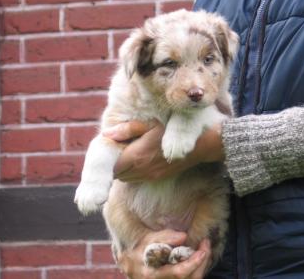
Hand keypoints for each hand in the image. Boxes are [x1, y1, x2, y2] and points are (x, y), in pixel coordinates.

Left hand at [103, 121, 223, 181]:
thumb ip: (127, 130)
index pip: (111, 166)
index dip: (109, 157)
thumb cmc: (173, 129)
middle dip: (115, 164)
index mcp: (136, 157)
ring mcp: (150, 176)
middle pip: (117, 175)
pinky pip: (138, 179)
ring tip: (131, 153)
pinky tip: (141, 158)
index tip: (113, 146)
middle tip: (121, 148)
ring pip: (126, 178)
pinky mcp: (157, 178)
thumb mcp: (149, 125)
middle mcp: (141, 171)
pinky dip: (134, 171)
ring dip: (124, 169)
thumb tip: (106, 134)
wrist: (198, 145)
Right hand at [117, 229, 211, 278]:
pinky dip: (198, 268)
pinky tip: (200, 257)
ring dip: (202, 265)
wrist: (132, 267)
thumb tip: (183, 236)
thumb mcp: (146, 241)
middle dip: (202, 262)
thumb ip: (164, 237)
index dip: (192, 263)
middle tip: (206, 244)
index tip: (202, 251)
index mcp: (153, 273)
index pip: (177, 273)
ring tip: (205, 249)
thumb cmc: (139, 252)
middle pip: (189, 278)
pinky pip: (192, 278)